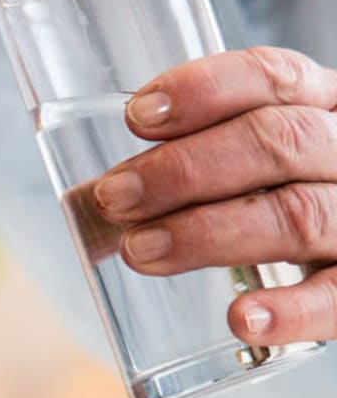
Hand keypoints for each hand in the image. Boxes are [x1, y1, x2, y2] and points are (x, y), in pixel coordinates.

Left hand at [93, 46, 336, 345]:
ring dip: (211, 233)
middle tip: (115, 197)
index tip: (136, 117)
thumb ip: (184, 177)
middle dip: (187, 169)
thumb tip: (84, 204)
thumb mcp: (254, 172)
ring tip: (140, 252)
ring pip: (299, 216)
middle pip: (279, 142)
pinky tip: (238, 319)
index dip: (206, 90)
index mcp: (324, 106)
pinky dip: (289, 311)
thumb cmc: (294, 202)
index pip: (272, 78)